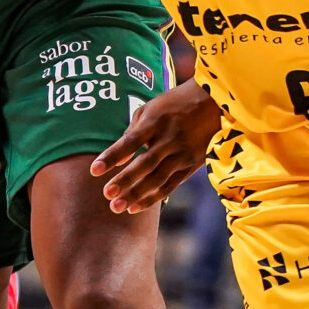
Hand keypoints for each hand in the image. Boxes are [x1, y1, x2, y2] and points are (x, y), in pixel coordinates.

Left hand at [89, 79, 222, 212]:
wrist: (215, 101)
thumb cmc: (175, 102)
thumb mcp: (152, 107)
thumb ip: (134, 130)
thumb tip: (120, 157)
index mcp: (157, 120)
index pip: (131, 141)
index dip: (113, 156)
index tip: (94, 170)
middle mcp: (171, 138)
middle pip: (145, 164)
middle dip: (125, 181)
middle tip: (106, 195)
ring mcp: (183, 153)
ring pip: (157, 178)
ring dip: (136, 194)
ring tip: (116, 207)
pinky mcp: (192, 164)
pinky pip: (170, 185)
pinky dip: (153, 197)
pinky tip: (135, 207)